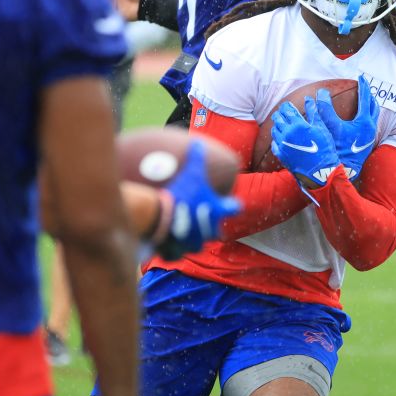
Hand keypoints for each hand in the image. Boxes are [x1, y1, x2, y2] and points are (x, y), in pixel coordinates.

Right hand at [154, 142, 241, 260]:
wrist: (162, 214)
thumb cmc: (182, 192)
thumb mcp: (192, 170)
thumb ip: (197, 157)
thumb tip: (198, 142)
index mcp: (216, 212)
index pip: (233, 208)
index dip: (232, 206)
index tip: (233, 204)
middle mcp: (208, 231)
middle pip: (215, 232)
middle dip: (208, 226)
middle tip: (199, 217)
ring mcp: (192, 243)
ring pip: (195, 245)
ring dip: (190, 237)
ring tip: (181, 228)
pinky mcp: (175, 251)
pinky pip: (175, 253)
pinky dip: (171, 248)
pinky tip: (166, 240)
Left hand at [271, 99, 340, 188]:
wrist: (320, 171)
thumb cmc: (324, 148)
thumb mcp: (321, 128)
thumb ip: (314, 112)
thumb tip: (308, 99)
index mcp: (298, 125)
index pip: (287, 110)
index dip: (286, 105)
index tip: (287, 104)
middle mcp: (287, 133)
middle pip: (278, 118)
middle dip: (280, 113)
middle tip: (282, 111)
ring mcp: (282, 144)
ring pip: (274, 130)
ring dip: (277, 124)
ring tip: (281, 123)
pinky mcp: (281, 154)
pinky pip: (274, 143)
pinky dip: (276, 138)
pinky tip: (280, 137)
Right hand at [315, 77, 379, 180]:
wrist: (345, 170)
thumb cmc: (337, 149)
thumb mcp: (330, 126)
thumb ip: (325, 109)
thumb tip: (321, 93)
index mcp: (364, 122)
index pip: (365, 98)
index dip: (363, 86)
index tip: (361, 77)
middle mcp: (370, 127)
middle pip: (373, 105)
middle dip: (369, 94)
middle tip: (364, 86)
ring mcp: (370, 135)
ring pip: (374, 115)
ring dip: (370, 105)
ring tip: (364, 99)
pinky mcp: (367, 142)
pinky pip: (371, 122)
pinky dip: (367, 114)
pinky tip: (359, 117)